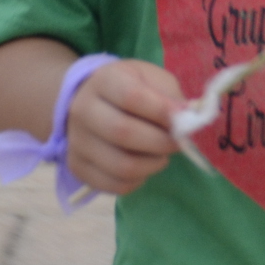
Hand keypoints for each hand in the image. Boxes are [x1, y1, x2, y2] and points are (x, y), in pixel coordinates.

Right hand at [63, 58, 184, 197]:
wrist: (90, 102)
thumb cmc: (130, 88)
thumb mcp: (151, 79)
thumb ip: (170, 96)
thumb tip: (187, 118)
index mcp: (103, 81)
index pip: (132, 97)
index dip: (162, 111)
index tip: (184, 119)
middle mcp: (83, 110)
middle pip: (124, 133)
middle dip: (161, 142)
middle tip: (177, 142)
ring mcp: (77, 141)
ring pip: (122, 165)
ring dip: (152, 164)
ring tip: (161, 155)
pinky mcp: (78, 167)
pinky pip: (115, 185)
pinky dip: (138, 180)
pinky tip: (144, 166)